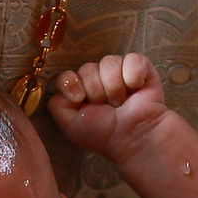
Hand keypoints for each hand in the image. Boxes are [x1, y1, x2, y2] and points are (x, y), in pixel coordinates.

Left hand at [48, 53, 169, 158]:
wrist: (134, 138)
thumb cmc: (104, 135)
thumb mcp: (70, 125)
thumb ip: (56, 106)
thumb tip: (62, 86)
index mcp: (80, 90)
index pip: (67, 75)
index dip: (71, 84)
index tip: (79, 99)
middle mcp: (98, 79)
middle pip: (87, 68)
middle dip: (95, 90)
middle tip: (107, 107)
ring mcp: (119, 72)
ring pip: (108, 62)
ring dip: (114, 86)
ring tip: (121, 102)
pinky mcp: (140, 68)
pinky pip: (132, 59)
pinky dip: (133, 74)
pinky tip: (135, 88)